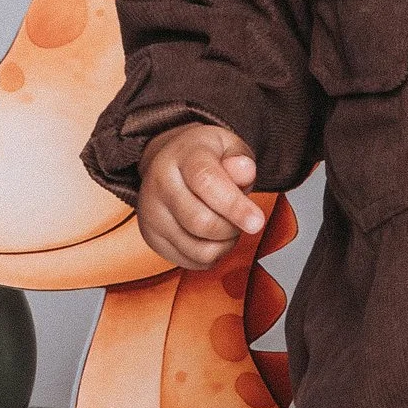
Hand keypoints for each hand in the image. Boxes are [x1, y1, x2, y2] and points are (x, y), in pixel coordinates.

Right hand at [136, 123, 266, 269]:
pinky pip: (191, 261)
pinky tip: (212, 237)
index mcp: (181, 156)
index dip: (235, 206)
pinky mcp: (152, 237)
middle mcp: (159, 184)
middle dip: (232, 228)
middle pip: (201, 222)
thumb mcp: (228, 146)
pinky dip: (211, 255)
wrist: (168, 161)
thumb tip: (245, 171)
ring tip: (227, 225)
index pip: (207, 183)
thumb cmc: (204, 156)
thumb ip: (240, 159)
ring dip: (224, 244)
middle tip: (244, 218)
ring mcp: (151, 213)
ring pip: (197, 248)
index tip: (256, 222)